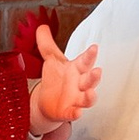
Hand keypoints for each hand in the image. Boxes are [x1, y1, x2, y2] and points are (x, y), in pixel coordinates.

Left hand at [26, 20, 98, 139]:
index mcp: (77, 69)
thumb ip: (46, 44)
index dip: (90, 55)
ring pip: (87, 98)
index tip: (94, 47)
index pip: (85, 60)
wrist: (47, 101)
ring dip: (90, 96)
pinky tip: (78, 113)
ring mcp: (76, 99)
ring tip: (91, 93)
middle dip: (94, 76)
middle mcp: (80, 84)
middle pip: (90, 80)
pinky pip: (75, 113)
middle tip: (97, 71)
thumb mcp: (51, 60)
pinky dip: (77, 113)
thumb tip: (41, 26)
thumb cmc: (56, 79)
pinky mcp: (69, 112)